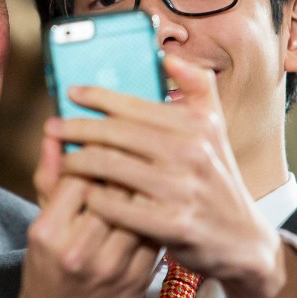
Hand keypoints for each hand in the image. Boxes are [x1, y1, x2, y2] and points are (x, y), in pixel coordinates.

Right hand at [0, 133, 158, 297]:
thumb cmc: (45, 270)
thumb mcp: (39, 225)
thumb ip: (49, 177)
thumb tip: (55, 131)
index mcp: (48, 232)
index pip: (81, 173)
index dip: (98, 152)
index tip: (107, 141)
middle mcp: (78, 250)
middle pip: (114, 189)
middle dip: (128, 163)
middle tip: (137, 147)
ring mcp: (110, 268)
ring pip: (140, 210)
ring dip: (147, 185)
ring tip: (149, 170)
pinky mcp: (136, 281)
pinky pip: (154, 234)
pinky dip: (157, 214)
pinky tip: (157, 203)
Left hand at [45, 55, 296, 297]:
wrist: (243, 241)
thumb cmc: (217, 182)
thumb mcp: (216, 131)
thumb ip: (198, 89)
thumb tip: (169, 56)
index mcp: (199, 126)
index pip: (135, 104)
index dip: (97, 96)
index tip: (71, 92)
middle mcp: (193, 153)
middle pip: (115, 134)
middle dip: (76, 128)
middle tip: (53, 127)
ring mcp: (183, 189)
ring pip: (110, 167)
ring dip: (77, 162)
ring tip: (62, 161)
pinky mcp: (174, 224)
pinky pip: (116, 205)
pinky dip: (94, 198)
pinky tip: (83, 194)